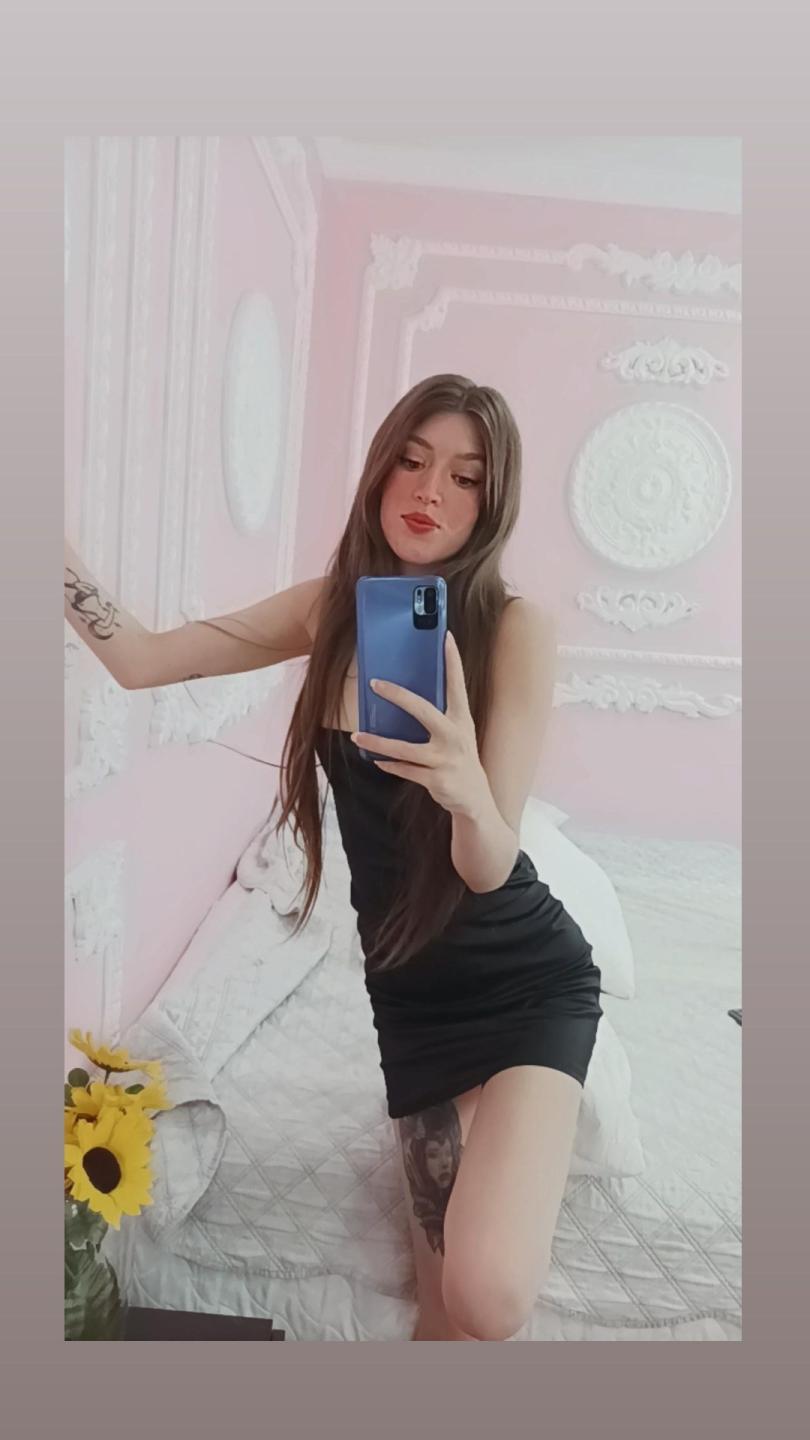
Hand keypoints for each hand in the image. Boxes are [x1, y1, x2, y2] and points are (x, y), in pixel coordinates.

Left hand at [351, 631, 490, 817]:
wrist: (475, 799)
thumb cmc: (459, 759)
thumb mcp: (457, 734)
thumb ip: (439, 716)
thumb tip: (407, 695)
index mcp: (461, 719)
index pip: (457, 684)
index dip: (452, 661)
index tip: (446, 637)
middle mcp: (455, 736)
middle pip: (423, 710)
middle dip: (398, 696)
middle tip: (374, 683)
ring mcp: (445, 759)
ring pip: (404, 748)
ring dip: (378, 742)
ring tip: (357, 736)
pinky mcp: (436, 779)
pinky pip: (405, 769)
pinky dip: (389, 765)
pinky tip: (377, 760)